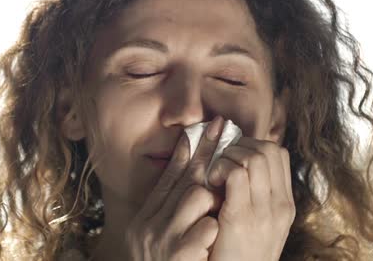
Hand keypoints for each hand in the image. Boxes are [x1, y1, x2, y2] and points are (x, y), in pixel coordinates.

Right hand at [124, 116, 226, 260]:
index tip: (213, 124)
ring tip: (213, 215)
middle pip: (186, 177)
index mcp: (147, 216)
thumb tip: (190, 162)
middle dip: (209, 156)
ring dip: (212, 201)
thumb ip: (173, 201)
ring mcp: (163, 240)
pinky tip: (211, 239)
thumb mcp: (163, 232)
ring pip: (198, 196)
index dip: (196, 147)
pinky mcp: (178, 256)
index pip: (173, 174)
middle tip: (225, 132)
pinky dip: (211, 229)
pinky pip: (206, 228)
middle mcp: (150, 224)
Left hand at [206, 136, 294, 260]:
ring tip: (216, 172)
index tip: (234, 157)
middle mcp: (280, 206)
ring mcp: (264, 212)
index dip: (254, 146)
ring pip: (254, 157)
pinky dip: (221, 168)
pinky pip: (236, 173)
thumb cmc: (237, 257)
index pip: (278, 155)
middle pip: (269, 150)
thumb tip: (239, 168)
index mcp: (284, 206)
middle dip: (241, 145)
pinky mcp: (241, 218)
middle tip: (222, 161)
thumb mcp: (256, 226)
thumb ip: (254, 199)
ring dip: (229, 155)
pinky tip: (211, 181)